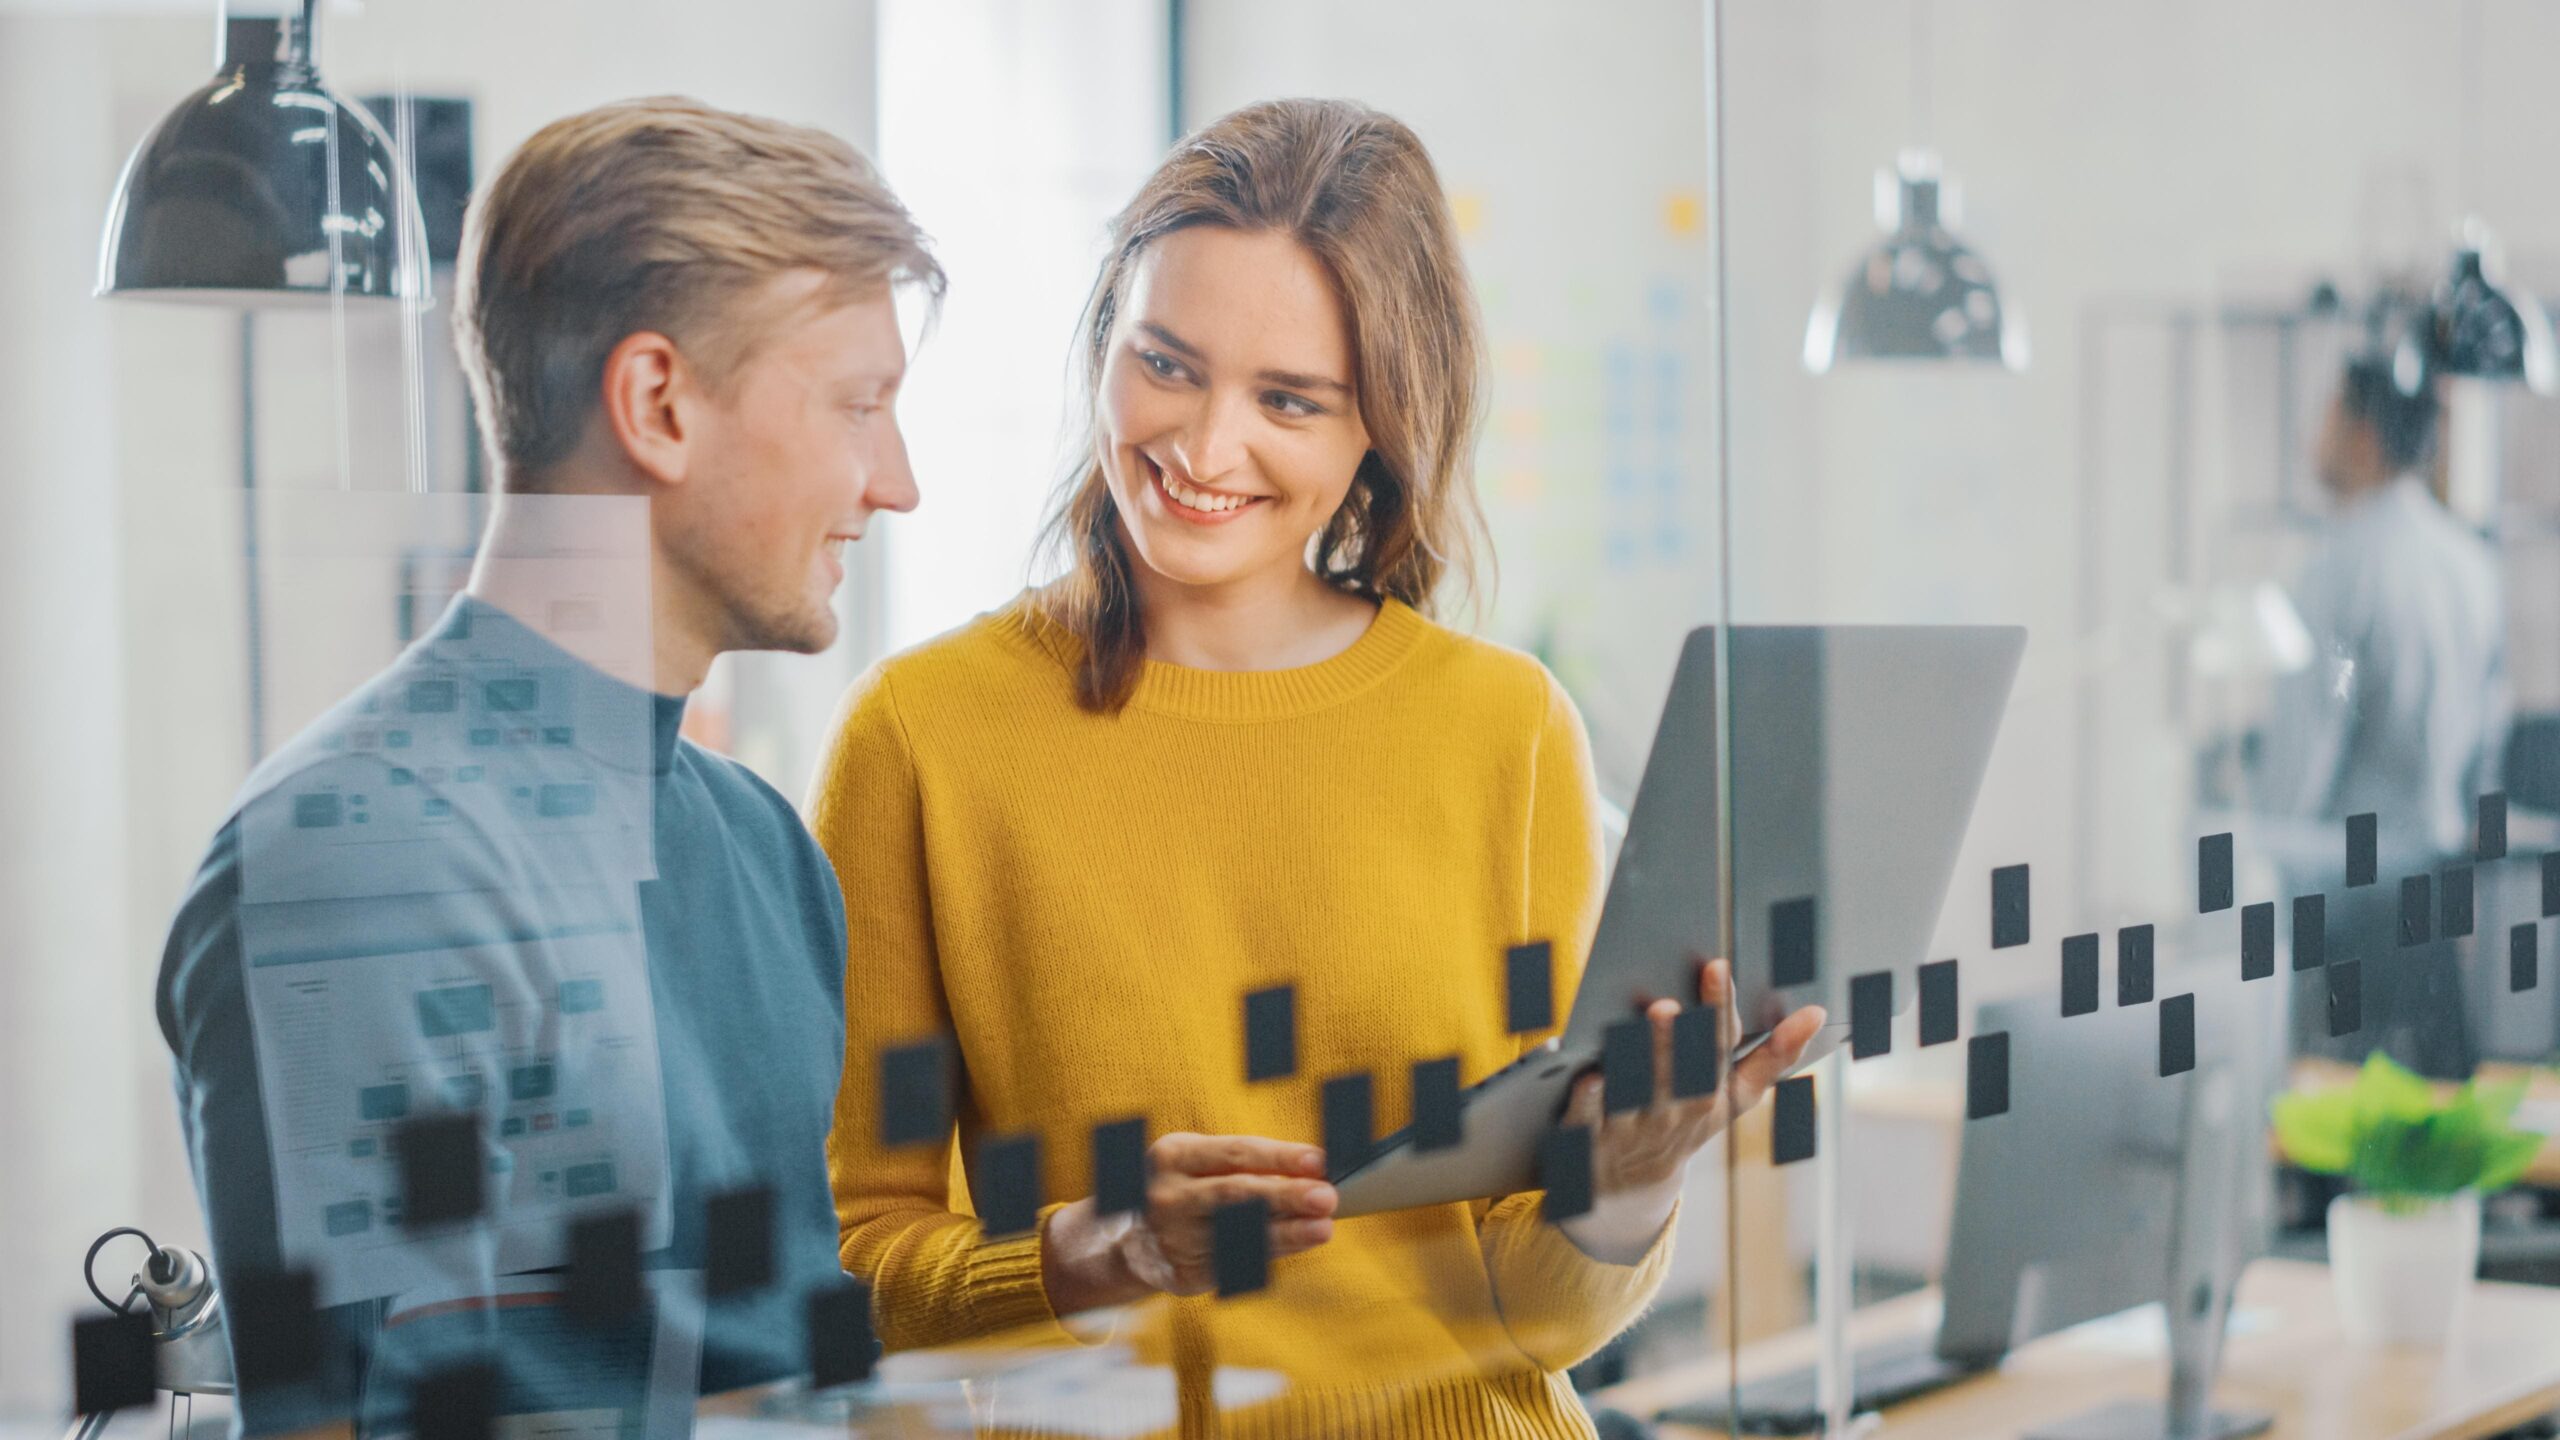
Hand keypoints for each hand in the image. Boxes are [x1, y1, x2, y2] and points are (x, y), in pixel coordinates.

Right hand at [1040, 1133, 1337, 1313]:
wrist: (1128, 1241)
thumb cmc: (1184, 1188)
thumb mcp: (1198, 1162)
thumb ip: (1247, 1164)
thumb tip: (1313, 1171)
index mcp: (1173, 1155)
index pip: (1235, 1153)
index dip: (1279, 1157)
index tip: (1320, 1161)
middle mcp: (1167, 1196)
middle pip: (1236, 1195)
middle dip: (1286, 1196)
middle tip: (1327, 1197)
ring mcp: (1172, 1238)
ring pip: (1239, 1236)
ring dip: (1287, 1233)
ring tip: (1323, 1228)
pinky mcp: (1181, 1274)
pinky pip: (1235, 1263)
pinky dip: (1270, 1253)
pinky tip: (1299, 1243)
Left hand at [1555, 958, 1826, 1261]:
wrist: (1630, 1182)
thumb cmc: (1686, 1117)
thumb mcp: (1734, 1096)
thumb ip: (1773, 1057)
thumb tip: (1817, 1014)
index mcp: (1713, 1094)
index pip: (1722, 1049)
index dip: (1721, 1010)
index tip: (1719, 967)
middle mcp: (1676, 1110)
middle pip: (1681, 1072)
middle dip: (1679, 1040)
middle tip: (1673, 1003)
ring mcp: (1633, 1124)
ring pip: (1638, 1093)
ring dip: (1639, 1063)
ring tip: (1645, 1022)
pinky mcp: (1591, 1134)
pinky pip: (1591, 1118)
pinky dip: (1592, 1099)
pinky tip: (1591, 1075)